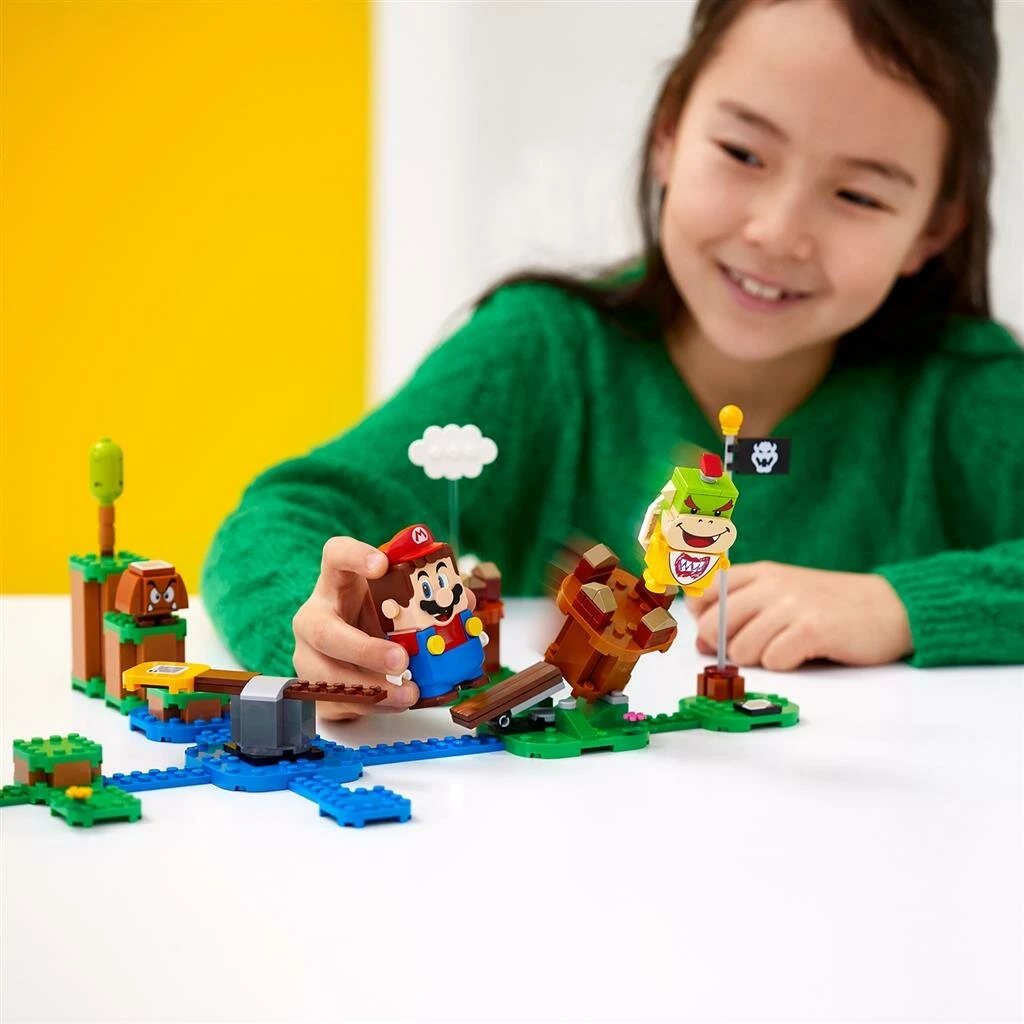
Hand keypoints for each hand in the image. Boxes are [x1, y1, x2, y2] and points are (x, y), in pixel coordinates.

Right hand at [293, 536, 420, 720]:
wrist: (349, 654)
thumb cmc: (372, 618)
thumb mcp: (394, 602)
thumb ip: (426, 598)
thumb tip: (464, 601)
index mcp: (336, 582)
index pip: (335, 555)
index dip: (355, 557)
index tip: (381, 564)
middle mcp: (316, 614)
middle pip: (324, 629)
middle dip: (365, 650)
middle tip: (401, 660)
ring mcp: (308, 652)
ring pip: (327, 674)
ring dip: (371, 687)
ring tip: (408, 693)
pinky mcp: (313, 685)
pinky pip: (337, 700)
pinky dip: (371, 704)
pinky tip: (396, 702)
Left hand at [686, 562, 912, 670]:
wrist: (890, 608)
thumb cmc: (829, 606)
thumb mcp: (781, 596)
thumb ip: (740, 613)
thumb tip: (701, 643)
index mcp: (759, 572)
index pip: (702, 594)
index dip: (702, 620)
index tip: (719, 632)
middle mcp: (770, 584)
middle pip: (713, 625)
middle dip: (725, 647)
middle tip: (755, 648)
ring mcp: (791, 605)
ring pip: (741, 649)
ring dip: (759, 659)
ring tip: (784, 648)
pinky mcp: (812, 629)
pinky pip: (773, 661)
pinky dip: (784, 665)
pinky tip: (802, 654)